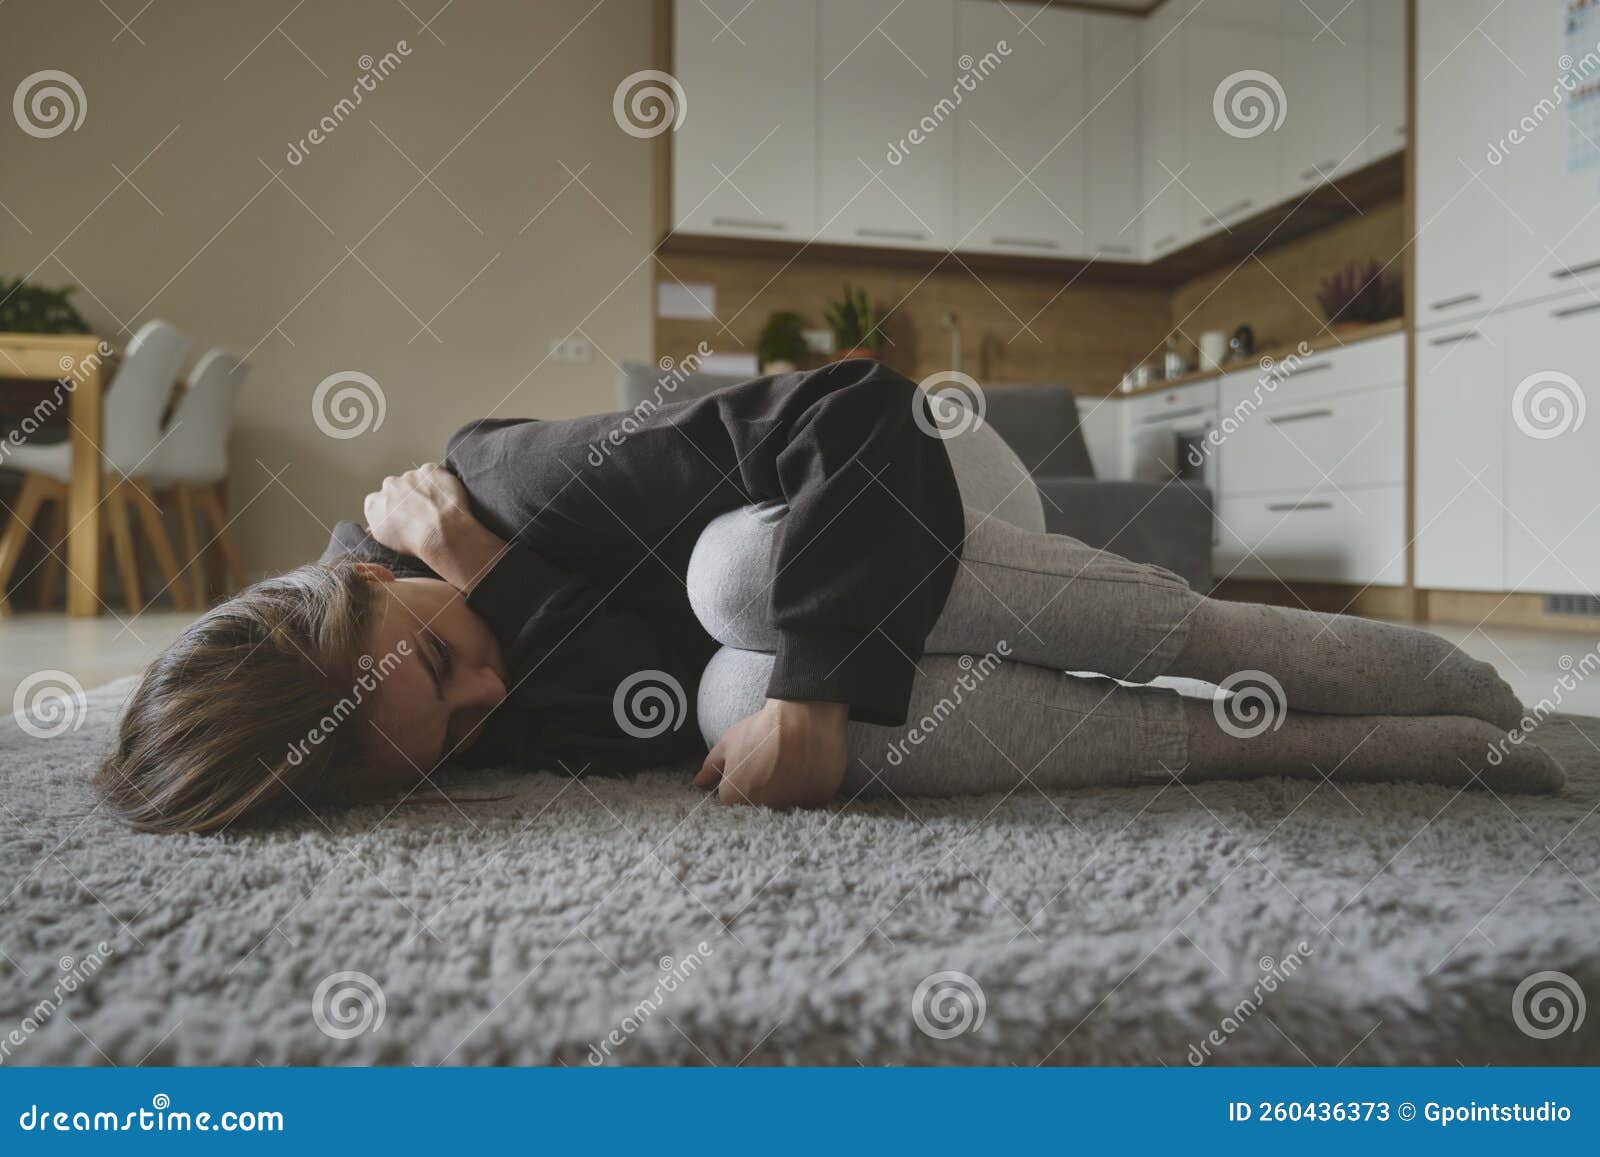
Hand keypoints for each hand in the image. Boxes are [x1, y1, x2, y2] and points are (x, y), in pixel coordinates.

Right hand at [363, 463, 503, 591]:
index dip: (393, 509)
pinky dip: (439, 482)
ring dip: (424, 489)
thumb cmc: (415, 542)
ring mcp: (410, 476)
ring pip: (416, 480)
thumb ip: (378, 526)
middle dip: (407, 496)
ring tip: (436, 507)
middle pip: (397, 487)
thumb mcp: (386, 542)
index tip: (404, 517)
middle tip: (422, 512)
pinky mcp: (429, 470)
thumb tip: (374, 525)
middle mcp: (388, 485)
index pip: (380, 501)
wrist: (441, 533)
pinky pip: (434, 474)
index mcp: (373, 503)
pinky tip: (445, 497)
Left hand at [694, 699, 848, 807]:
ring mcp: (790, 807)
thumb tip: (698, 782)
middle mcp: (761, 808)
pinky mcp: (815, 802)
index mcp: (735, 797)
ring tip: (790, 764)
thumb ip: (711, 766)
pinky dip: (806, 789)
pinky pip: (808, 801)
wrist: (804, 716)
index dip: (742, 781)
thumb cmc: (762, 728)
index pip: (733, 800)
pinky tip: (805, 768)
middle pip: (759, 806)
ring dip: (785, 791)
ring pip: (784, 805)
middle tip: (772, 763)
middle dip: (762, 789)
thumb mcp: (730, 742)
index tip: (752, 766)